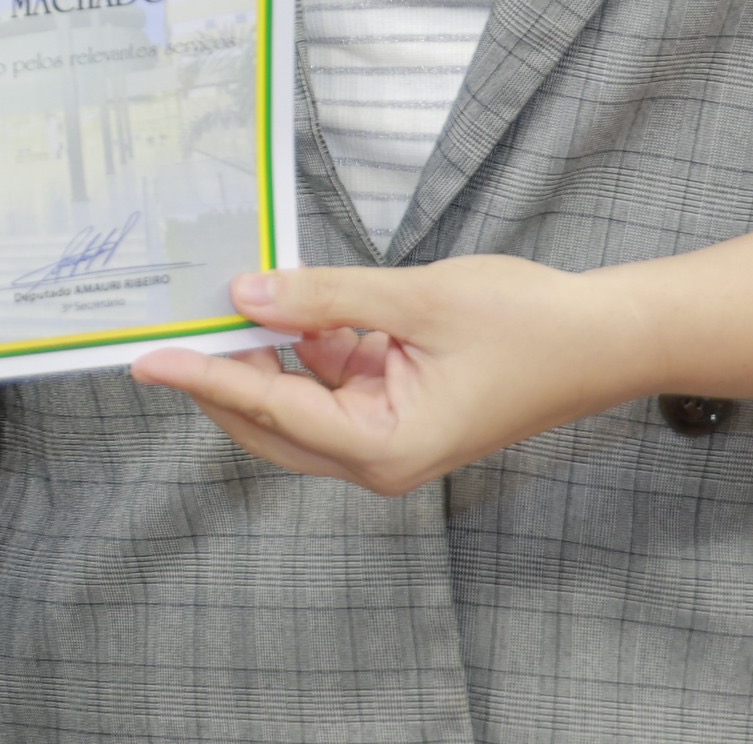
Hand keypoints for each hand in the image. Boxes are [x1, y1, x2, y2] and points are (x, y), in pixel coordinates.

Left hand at [127, 258, 652, 496]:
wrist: (604, 337)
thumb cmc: (527, 324)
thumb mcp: (417, 300)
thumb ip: (327, 299)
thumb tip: (246, 295)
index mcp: (386, 449)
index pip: (272, 409)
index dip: (207, 378)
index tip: (149, 359)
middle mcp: (379, 457)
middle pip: (272, 421)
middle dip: (223, 373)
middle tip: (169, 328)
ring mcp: (389, 435)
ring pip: (299, 400)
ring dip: (266, 354)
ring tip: (218, 301)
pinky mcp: (400, 409)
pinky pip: (333, 380)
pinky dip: (308, 344)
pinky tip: (288, 302)